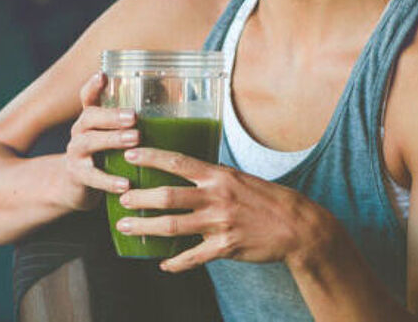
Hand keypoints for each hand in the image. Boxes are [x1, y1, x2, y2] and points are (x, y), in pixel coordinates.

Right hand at [56, 72, 138, 211]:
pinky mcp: (77, 176)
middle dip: (112, 115)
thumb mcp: (113, 135)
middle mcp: (80, 132)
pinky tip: (126, 184)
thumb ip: (133, 121)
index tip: (103, 75)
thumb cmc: (104, 155)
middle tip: (134, 116)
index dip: (93, 86)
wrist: (75, 186)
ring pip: (89, 142)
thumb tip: (170, 98)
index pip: (88, 97)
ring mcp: (76, 153)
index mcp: (91, 119)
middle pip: (89, 116)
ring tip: (134, 140)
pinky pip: (92, 177)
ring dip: (112, 140)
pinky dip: (109, 180)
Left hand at [113, 147, 333, 272]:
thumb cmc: (268, 200)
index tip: (130, 153)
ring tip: (127, 227)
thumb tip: (190, 172)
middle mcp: (216, 197)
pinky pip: (193, 257)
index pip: (178, 162)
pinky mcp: (225, 247)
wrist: (297, 227)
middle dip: (139, 197)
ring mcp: (220, 223)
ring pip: (173, 227)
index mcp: (219, 176)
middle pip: (168, 196)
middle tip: (120, 197)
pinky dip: (175, 262)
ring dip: (146, 227)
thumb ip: (214, 178)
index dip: (151, 157)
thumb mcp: (241, 179)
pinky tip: (164, 264)